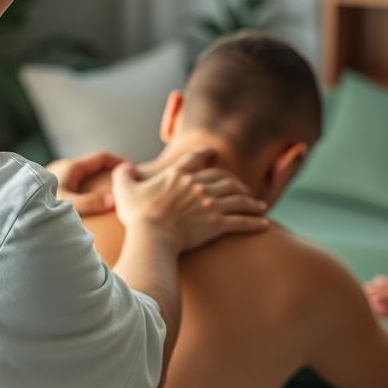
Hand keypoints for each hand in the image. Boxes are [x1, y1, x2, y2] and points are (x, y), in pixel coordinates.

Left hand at [46, 151, 126, 215]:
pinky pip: (79, 184)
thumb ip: (90, 202)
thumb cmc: (40, 204)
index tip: (132, 171)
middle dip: (111, 173)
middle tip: (126, 185)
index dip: (118, 162)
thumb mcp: (67, 204)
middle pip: (96, 166)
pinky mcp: (56, 186)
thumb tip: (114, 201)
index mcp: (72, 167)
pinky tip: (94, 203)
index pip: (101, 157)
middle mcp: (66, 168)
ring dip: (100, 182)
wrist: (18, 211)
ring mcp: (61, 177)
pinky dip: (90, 189)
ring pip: (87, 175)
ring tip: (114, 195)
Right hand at [110, 147, 268, 254]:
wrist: (152, 235)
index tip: (212, 152)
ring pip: (237, 198)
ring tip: (259, 205)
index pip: (195, 160)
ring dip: (251, 201)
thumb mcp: (123, 189)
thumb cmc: (137, 214)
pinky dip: (255, 222)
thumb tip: (122, 165)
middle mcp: (197, 187)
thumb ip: (122, 174)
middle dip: (236, 183)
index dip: (204, 154)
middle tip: (243, 188)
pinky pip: (241, 221)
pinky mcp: (217, 224)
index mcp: (178, 176)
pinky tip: (265, 224)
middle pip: (224, 179)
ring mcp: (209, 204)